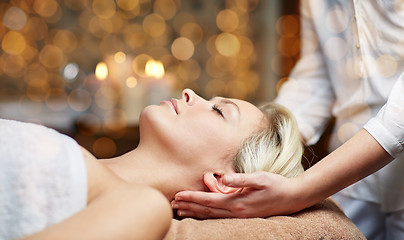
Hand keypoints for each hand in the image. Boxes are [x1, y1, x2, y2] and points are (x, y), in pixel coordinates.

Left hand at [171, 171, 304, 218]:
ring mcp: (239, 215)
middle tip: (172, 205)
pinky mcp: (243, 215)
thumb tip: (223, 178)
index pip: (208, 201)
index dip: (191, 198)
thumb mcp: (259, 178)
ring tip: (181, 211)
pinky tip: (201, 213)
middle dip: (188, 207)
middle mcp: (236, 211)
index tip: (177, 196)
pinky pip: (219, 216)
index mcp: (237, 202)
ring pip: (211, 216)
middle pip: (206, 211)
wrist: (293, 197)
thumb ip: (240, 179)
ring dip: (195, 213)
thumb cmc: (276, 185)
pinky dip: (206, 214)